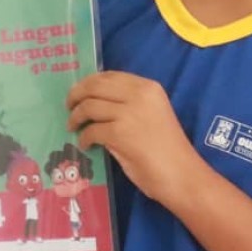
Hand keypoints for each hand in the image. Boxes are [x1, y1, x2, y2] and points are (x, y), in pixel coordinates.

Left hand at [66, 71, 200, 204]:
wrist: (182, 175)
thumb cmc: (167, 149)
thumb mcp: (150, 114)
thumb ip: (127, 104)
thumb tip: (95, 101)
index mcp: (148, 87)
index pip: (109, 76)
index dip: (89, 82)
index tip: (80, 92)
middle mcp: (139, 95)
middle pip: (94, 86)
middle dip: (76, 94)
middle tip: (69, 106)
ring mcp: (129, 113)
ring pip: (88, 106)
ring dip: (75, 117)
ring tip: (73, 126)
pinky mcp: (119, 133)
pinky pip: (90, 130)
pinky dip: (84, 138)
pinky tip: (85, 144)